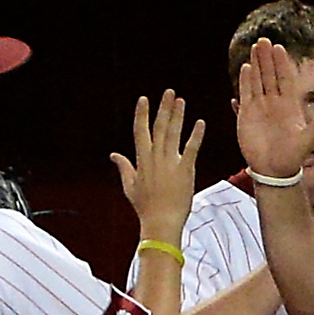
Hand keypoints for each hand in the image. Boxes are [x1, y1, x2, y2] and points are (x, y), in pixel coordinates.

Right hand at [112, 90, 204, 245]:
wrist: (161, 222)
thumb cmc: (145, 207)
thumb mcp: (130, 186)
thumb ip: (123, 167)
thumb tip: (113, 155)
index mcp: (142, 160)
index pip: (140, 131)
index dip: (142, 114)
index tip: (144, 99)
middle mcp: (155, 158)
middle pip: (159, 127)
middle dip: (164, 108)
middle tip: (169, 92)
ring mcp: (170, 163)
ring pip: (173, 133)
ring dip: (178, 115)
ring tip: (181, 101)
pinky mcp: (185, 170)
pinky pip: (191, 149)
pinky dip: (196, 135)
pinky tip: (200, 123)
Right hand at [236, 39, 313, 182]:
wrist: (275, 171)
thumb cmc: (292, 157)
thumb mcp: (308, 140)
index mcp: (289, 105)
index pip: (285, 79)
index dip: (282, 63)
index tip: (280, 47)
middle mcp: (275, 103)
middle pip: (270, 75)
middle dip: (267, 58)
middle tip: (264, 39)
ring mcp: (261, 107)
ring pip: (258, 80)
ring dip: (256, 64)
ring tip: (254, 46)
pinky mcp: (248, 115)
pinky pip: (247, 94)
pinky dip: (246, 81)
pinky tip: (245, 67)